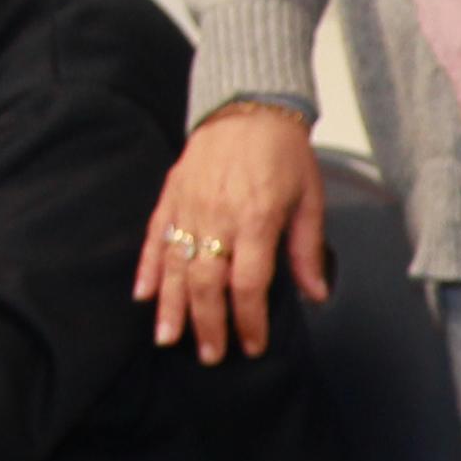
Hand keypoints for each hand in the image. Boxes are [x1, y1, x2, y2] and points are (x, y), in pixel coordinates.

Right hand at [138, 102, 325, 363]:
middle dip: (208, 325)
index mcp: (257, 219)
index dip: (249, 320)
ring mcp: (190, 206)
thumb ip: (308, 249)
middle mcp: (218, 216)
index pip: (249, 283)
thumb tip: (317, 294)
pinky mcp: (171, 196)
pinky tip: (143, 296)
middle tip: (211, 355)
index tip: (253, 345)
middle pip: (206, 283)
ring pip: (175, 266)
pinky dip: (147, 268)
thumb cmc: (284, 152)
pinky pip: (155, 237)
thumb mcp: (310, 199)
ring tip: (168, 339)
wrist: (249, 106)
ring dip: (171, 307)